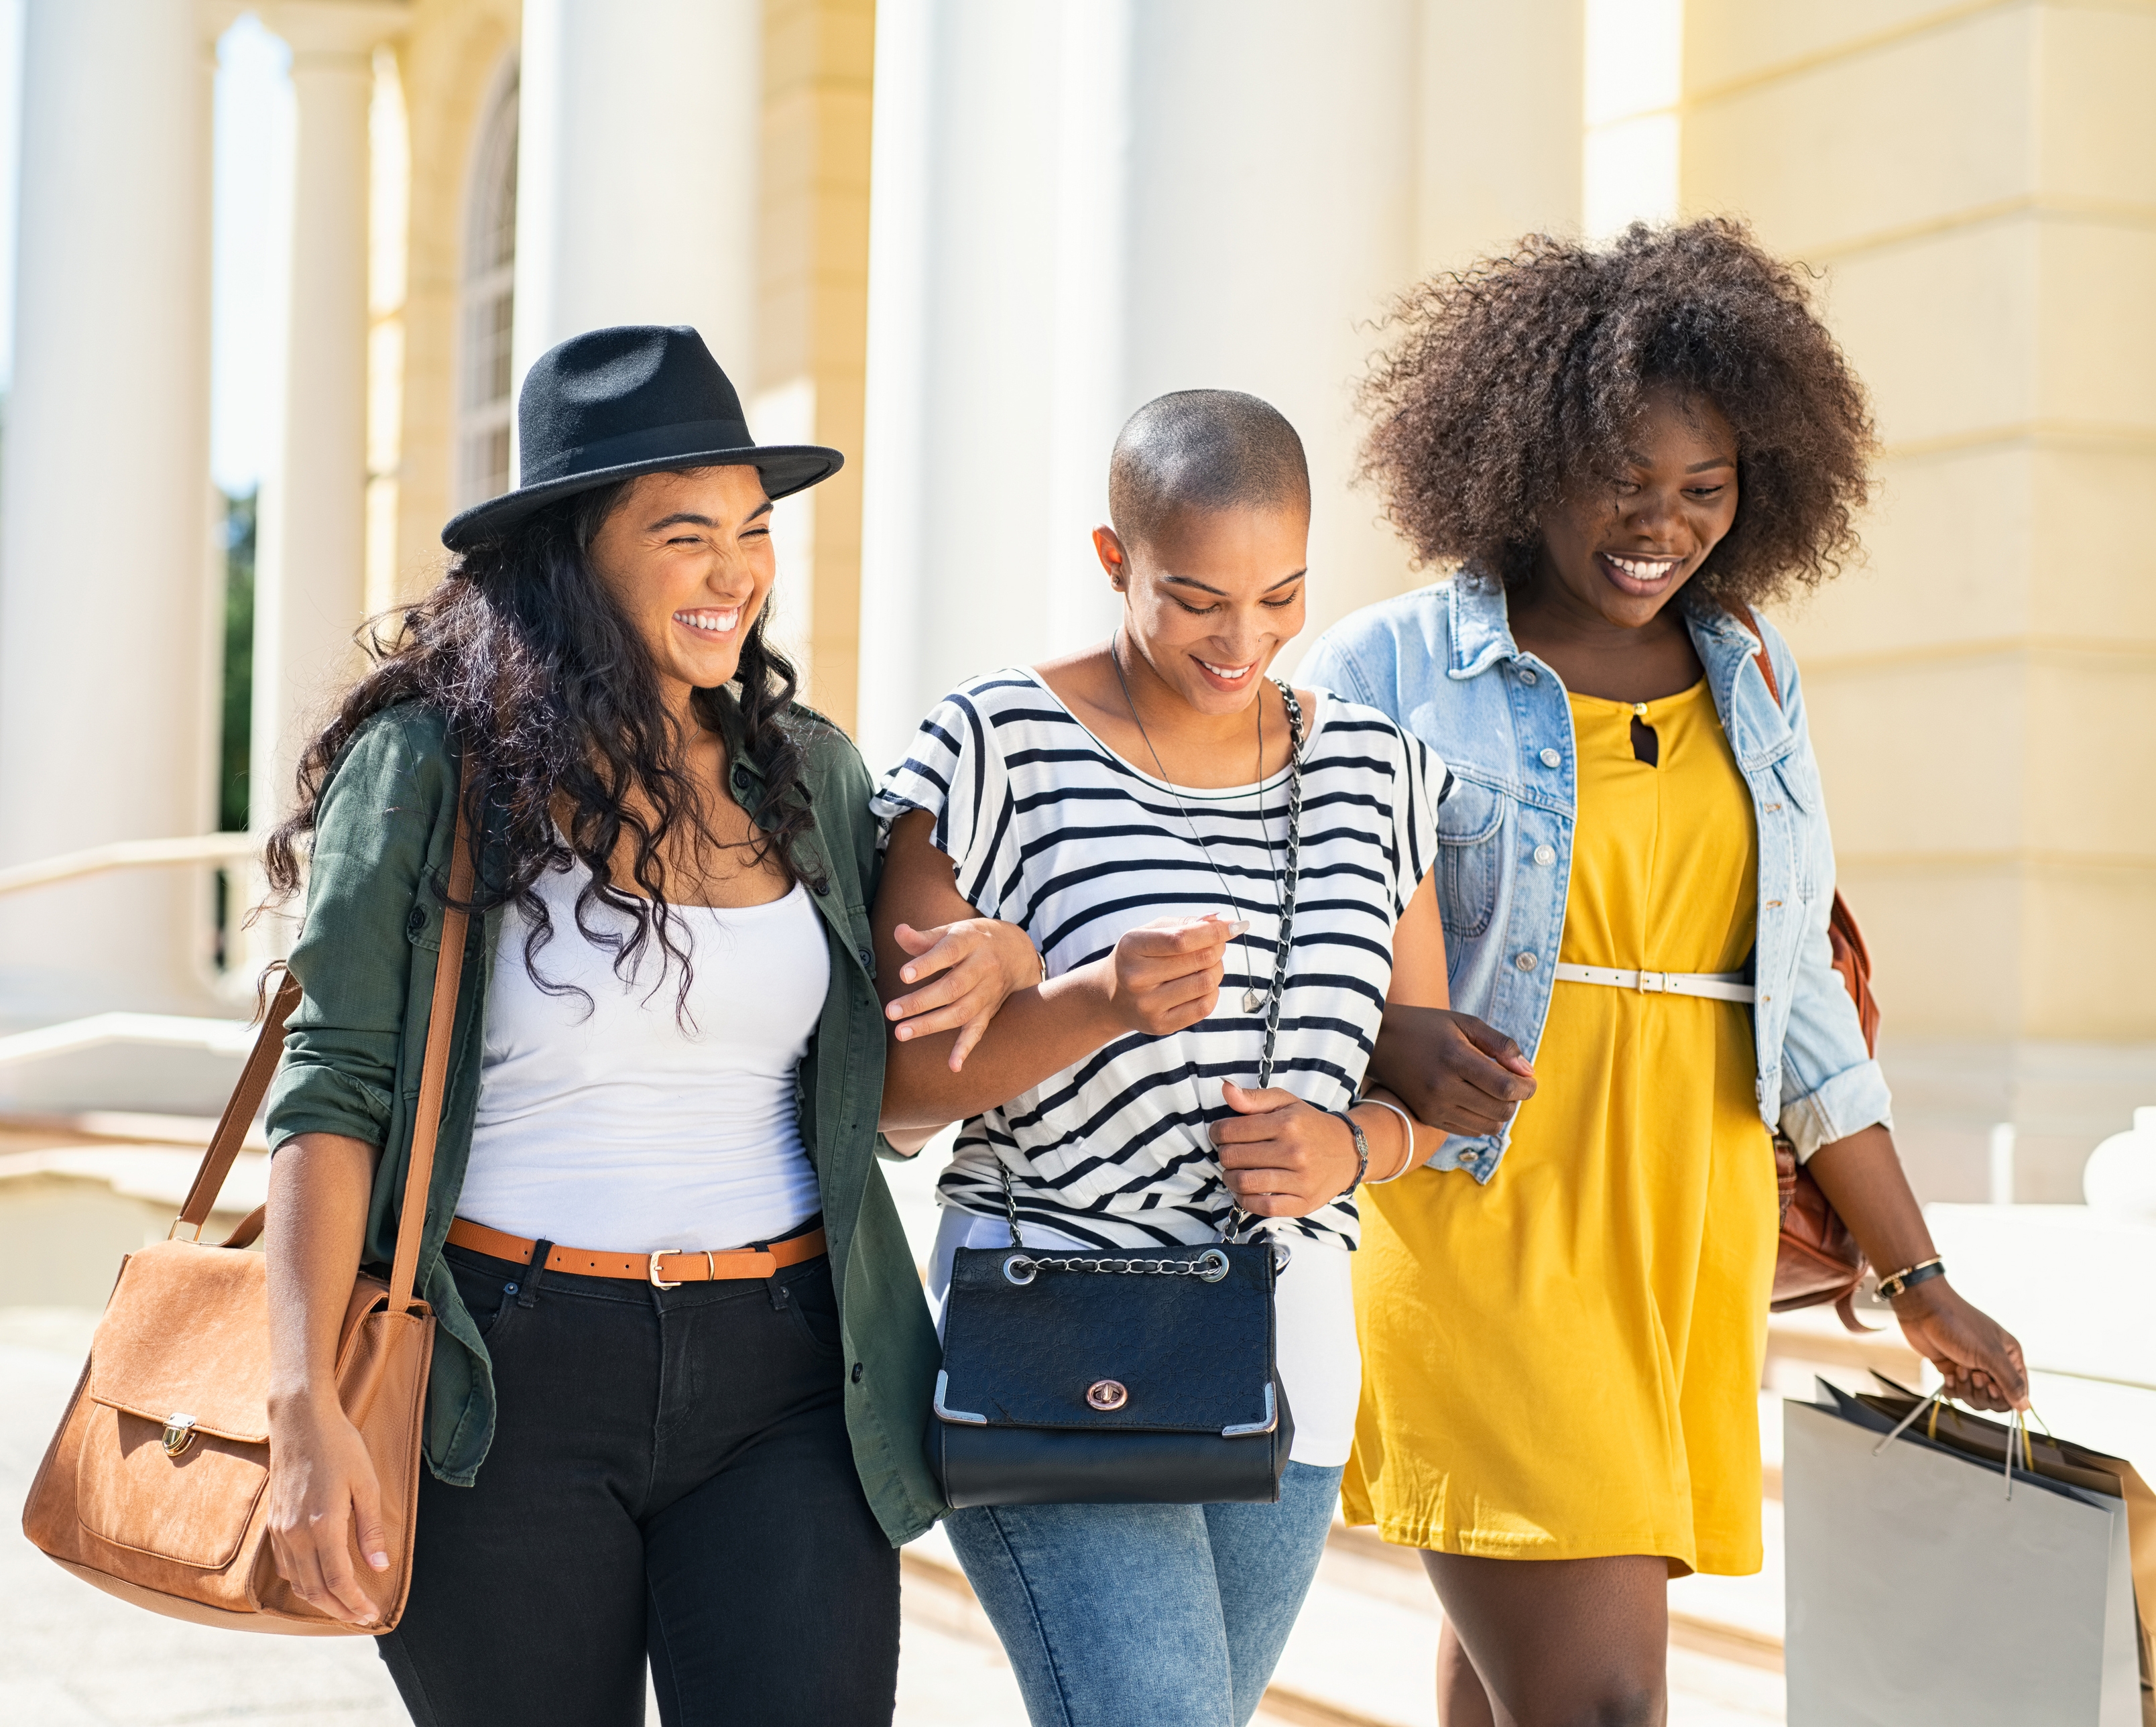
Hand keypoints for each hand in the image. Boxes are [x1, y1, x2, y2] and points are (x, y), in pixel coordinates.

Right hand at [265, 1392, 389, 1626]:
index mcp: (323, 1525)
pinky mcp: (274, 1523)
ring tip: (343, 1606)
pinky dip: (302, 1582)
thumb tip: (380, 1567)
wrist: (300, 1421)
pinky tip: (318, 1582)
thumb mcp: (366, 1484)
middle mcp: (296, 1534)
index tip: (370, 1614)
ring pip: (297, 1581)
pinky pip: (285, 1566)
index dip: (354, 1603)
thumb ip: (370, 1529)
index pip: (338, 1581)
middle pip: (315, 1589)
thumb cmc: (340, 1446)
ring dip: (320, 1600)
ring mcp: (281, 1530)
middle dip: (338, 1609)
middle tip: (359, 1617)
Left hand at [887, 919, 1041, 1071]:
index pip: (949, 953)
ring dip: (931, 1024)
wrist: (1017, 952)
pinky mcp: (989, 1011)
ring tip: (902, 1032)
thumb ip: (924, 937)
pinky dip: (966, 1048)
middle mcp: (983, 968)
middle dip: (921, 1002)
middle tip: (892, 1012)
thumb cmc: (974, 940)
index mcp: (971, 942)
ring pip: (961, 1012)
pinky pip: (978, 1031)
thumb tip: (898, 931)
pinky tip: (953, 1065)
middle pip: (952, 987)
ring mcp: (988, 992)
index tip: (904, 975)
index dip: (927, 964)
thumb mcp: (953, 931)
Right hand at [1087, 915, 1234, 1037]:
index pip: (1181, 939)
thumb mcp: (1151, 932)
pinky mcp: (1161, 1025)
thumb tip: (1220, 921)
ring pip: (1206, 982)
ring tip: (1207, 965)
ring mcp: (1148, 1005)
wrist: (1112, 997)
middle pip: (1199, 959)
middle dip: (1217, 948)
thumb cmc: (1139, 957)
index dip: (1214, 931)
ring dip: (1216, 969)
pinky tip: (1202, 985)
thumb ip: (1184, 924)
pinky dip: (1212, 992)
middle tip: (1216, 945)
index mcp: (1132, 947)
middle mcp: (1136, 977)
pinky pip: (1204, 1007)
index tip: (1234, 925)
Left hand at [1209, 1082, 1360, 1217]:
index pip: (1230, 1130)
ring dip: (1230, 1179)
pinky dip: (1246, 1200)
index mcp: (1287, 1123)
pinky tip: (1247, 1191)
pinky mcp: (1304, 1203)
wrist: (1349, 1151)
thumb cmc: (1309, 1125)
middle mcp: (1294, 1151)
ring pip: (1244, 1183)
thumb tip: (1225, 1088)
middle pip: (1233, 1157)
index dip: (1217, 1133)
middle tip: (1231, 1154)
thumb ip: (1253, 1097)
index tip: (1221, 1135)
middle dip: (1224, 1155)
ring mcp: (1301, 1180)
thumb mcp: (1285, 1102)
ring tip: (1235, 1172)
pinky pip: (1264, 1207)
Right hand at [1370, 1005, 1535, 1135]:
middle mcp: (1444, 1088)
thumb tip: (1528, 1071)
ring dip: (1501, 1111)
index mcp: (1455, 1058)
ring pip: (1489, 1126)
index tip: (1528, 1079)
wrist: (1380, 1042)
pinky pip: (1471, 1131)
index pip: (1506, 1087)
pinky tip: (1476, 1100)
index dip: (1527, 1087)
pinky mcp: (1428, 1118)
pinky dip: (1482, 1120)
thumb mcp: (1465, 1023)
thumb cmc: (1427, 1027)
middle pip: (1501, 1110)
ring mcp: (1434, 1107)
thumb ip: (1500, 1045)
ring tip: (1493, 1092)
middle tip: (1512, 1083)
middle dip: (1516, 1099)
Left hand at [1891, 1280, 2029, 1412]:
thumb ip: (2010, 1381)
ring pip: (1975, 1397)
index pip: (2018, 1391)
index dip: (2004, 1396)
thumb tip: (2025, 1407)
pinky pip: (1957, 1392)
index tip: (1991, 1386)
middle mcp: (1992, 1364)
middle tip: (1974, 1374)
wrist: (1923, 1310)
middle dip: (1982, 1392)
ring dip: (1966, 1388)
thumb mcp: (1990, 1354)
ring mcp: (1971, 1367)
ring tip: (1958, 1368)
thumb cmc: (1959, 1326)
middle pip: (1995, 1399)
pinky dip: (1951, 1388)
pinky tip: (1946, 1374)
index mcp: (2009, 1357)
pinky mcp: (1951, 1370)